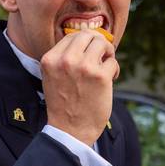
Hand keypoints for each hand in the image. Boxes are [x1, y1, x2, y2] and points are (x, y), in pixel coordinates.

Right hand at [41, 30, 118, 145]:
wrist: (70, 131)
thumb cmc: (64, 104)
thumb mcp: (53, 76)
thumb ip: (64, 58)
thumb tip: (88, 39)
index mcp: (50, 59)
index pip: (72, 35)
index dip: (85, 42)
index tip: (90, 53)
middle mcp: (65, 60)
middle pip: (88, 35)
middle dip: (98, 43)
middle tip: (102, 56)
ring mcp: (84, 67)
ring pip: (102, 44)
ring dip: (108, 53)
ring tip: (106, 66)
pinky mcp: (100, 77)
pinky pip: (113, 62)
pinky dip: (114, 70)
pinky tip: (109, 81)